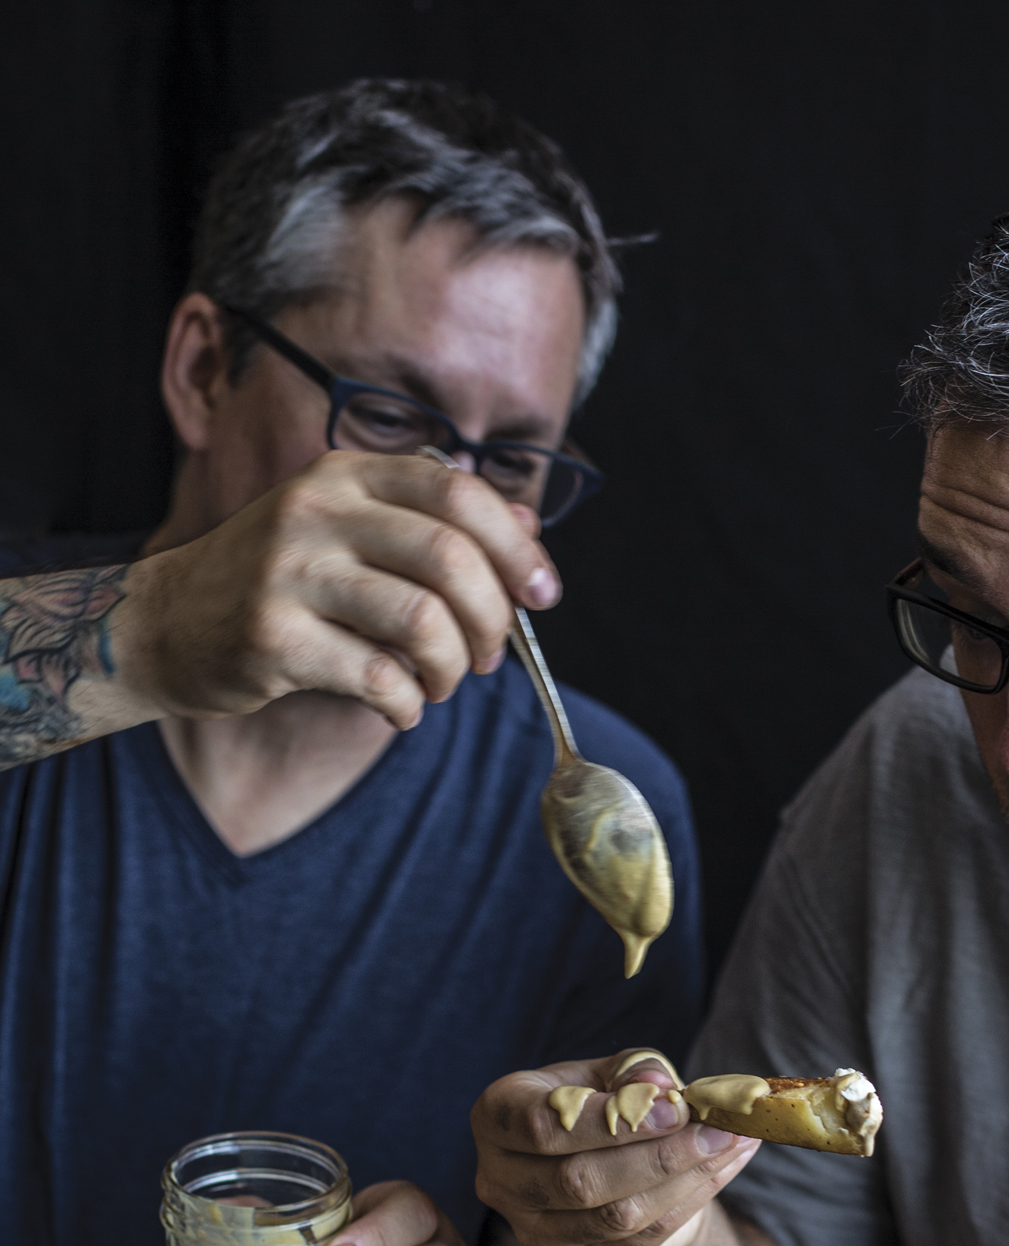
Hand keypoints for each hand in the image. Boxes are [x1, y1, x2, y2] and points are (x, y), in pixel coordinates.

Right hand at [113, 450, 559, 729]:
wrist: (167, 624)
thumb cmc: (283, 584)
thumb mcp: (352, 535)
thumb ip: (435, 528)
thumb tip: (529, 528)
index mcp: (346, 476)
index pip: (460, 494)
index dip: (517, 549)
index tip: (542, 597)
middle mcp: (317, 511)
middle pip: (452, 560)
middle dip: (492, 622)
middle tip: (485, 657)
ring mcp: (289, 572)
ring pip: (422, 622)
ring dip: (450, 669)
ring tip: (439, 684)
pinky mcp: (272, 636)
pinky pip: (378, 677)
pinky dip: (408, 704)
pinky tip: (400, 708)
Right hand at [471, 1049, 761, 1245]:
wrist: (607, 1159)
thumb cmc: (602, 1102)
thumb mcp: (610, 1070)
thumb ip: (634, 1071)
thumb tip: (660, 1086)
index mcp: (497, 1117)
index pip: (541, 1126)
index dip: (610, 1121)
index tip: (677, 1107)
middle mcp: (501, 1181)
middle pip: (580, 1180)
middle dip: (661, 1156)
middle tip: (721, 1129)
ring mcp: (536, 1233)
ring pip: (616, 1217)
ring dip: (686, 1181)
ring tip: (734, 1143)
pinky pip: (642, 1241)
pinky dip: (691, 1203)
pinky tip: (724, 1169)